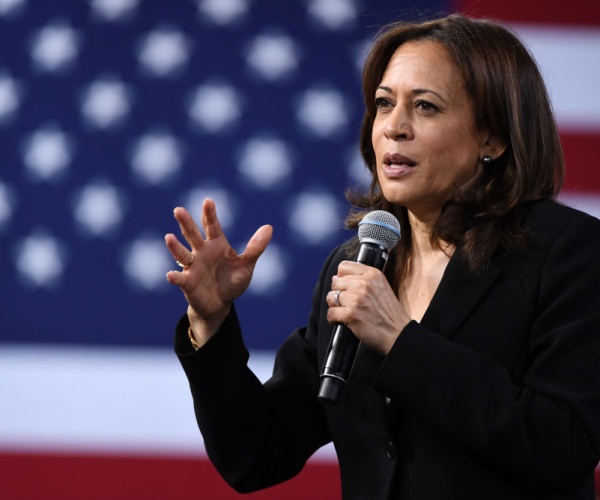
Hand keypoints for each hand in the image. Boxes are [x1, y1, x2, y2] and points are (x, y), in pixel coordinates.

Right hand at [165, 198, 271, 345]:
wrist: (221, 304)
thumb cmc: (232, 281)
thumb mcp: (246, 265)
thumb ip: (255, 248)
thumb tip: (269, 227)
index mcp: (216, 244)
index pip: (211, 226)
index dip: (209, 214)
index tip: (208, 201)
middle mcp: (201, 252)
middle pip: (192, 235)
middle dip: (186, 223)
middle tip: (178, 210)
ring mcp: (192, 266)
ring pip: (182, 254)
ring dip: (175, 247)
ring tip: (168, 238)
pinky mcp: (188, 283)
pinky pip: (180, 278)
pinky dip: (175, 276)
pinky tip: (171, 275)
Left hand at [326, 261, 409, 354]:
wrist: (398, 334)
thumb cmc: (390, 314)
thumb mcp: (381, 287)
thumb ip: (362, 279)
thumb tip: (335, 278)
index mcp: (372, 274)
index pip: (343, 267)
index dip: (341, 278)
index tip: (346, 287)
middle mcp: (364, 284)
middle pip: (335, 283)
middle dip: (338, 294)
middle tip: (348, 304)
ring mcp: (356, 299)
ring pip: (331, 298)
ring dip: (336, 307)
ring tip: (346, 312)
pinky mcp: (350, 314)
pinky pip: (330, 313)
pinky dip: (334, 319)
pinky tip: (343, 322)